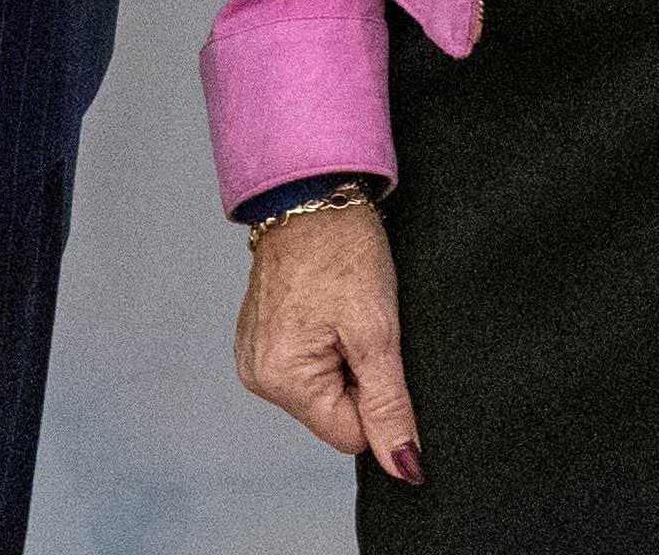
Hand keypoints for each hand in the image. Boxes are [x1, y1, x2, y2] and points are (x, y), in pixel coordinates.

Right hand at [235, 200, 421, 485]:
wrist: (312, 192)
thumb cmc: (342, 250)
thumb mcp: (378, 333)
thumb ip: (390, 407)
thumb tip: (405, 467)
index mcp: (280, 379)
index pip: (350, 435)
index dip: (375, 397)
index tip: (371, 345)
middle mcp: (257, 375)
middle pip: (333, 414)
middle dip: (356, 377)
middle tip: (356, 323)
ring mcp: (253, 355)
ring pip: (322, 390)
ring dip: (341, 359)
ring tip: (339, 311)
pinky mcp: (258, 336)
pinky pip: (305, 366)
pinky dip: (325, 344)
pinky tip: (325, 307)